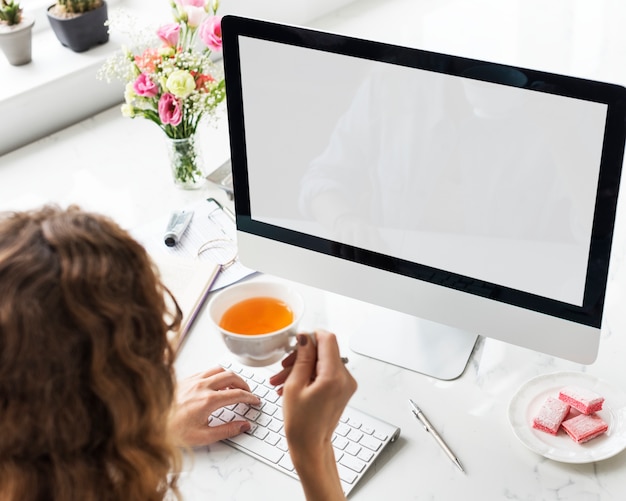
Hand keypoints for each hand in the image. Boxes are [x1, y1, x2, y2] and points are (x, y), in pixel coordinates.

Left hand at [169, 367, 259, 446]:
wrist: (148, 424)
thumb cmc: (172, 432)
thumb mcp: (203, 437)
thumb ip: (227, 430)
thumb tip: (244, 425)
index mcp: (208, 400)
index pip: (237, 394)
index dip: (250, 397)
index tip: (255, 401)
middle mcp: (201, 386)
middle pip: (231, 376)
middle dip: (243, 383)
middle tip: (248, 393)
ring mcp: (192, 380)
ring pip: (219, 369)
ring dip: (230, 376)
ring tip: (234, 386)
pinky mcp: (185, 379)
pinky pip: (206, 371)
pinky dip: (216, 374)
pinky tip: (215, 384)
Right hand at [270, 330, 356, 499]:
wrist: (310, 447)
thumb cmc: (301, 424)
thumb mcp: (294, 385)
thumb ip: (302, 358)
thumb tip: (305, 338)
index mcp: (334, 376)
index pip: (328, 339)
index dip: (311, 337)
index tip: (297, 343)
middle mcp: (345, 378)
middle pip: (324, 351)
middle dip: (301, 356)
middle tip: (283, 367)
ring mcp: (345, 384)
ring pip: (323, 362)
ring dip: (302, 367)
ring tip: (281, 381)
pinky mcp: (342, 389)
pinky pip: (326, 373)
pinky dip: (309, 375)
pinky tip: (291, 385)